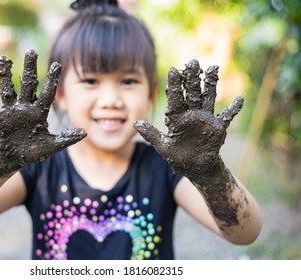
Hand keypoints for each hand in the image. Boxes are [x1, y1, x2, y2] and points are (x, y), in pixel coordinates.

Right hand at [0, 50, 85, 183]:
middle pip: (27, 85)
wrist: (14, 159)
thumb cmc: (34, 151)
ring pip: (7, 91)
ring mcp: (10, 112)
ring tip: (2, 60)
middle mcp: (24, 107)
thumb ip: (66, 138)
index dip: (51, 80)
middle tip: (31, 51)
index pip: (47, 93)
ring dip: (4, 77)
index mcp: (39, 112)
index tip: (57, 64)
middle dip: (29, 69)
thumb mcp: (52, 145)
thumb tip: (84, 133)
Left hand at [134, 59, 242, 178]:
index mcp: (177, 118)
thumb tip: (135, 124)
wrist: (195, 167)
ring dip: (211, 84)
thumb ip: (151, 135)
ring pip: (208, 98)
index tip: (173, 70)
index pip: (175, 97)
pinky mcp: (218, 128)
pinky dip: (233, 110)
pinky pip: (227, 117)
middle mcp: (191, 114)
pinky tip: (240, 99)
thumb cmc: (177, 157)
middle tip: (193, 61)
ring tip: (213, 67)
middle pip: (192, 93)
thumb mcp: (163, 146)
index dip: (174, 85)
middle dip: (192, 78)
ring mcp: (205, 119)